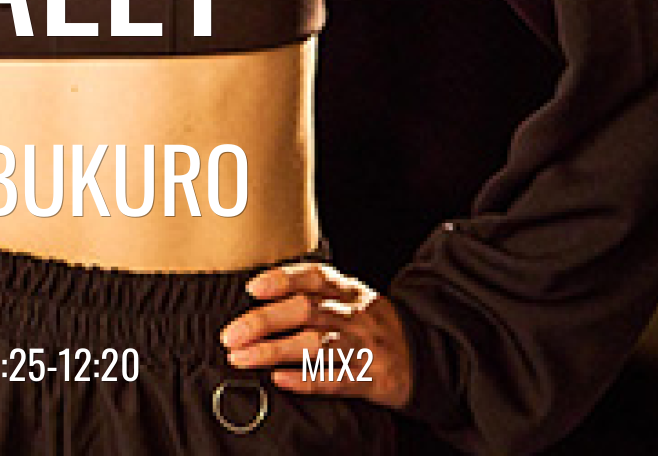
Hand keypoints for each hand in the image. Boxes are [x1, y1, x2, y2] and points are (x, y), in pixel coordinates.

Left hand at [219, 262, 411, 408]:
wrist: (426, 355)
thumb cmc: (372, 324)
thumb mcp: (351, 297)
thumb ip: (314, 293)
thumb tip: (260, 298)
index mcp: (347, 289)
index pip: (312, 276)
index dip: (281, 279)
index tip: (252, 288)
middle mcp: (354, 313)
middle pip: (305, 311)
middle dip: (264, 321)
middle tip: (231, 334)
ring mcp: (362, 345)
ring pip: (314, 344)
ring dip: (274, 351)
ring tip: (242, 358)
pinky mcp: (370, 378)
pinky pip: (334, 379)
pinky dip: (305, 380)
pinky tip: (280, 380)